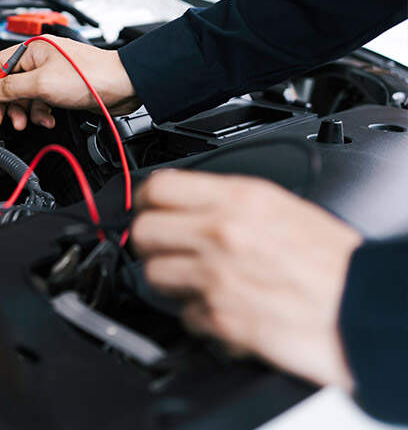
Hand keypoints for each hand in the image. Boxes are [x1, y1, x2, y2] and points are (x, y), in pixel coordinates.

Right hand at [0, 35, 139, 129]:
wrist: (122, 87)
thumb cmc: (89, 76)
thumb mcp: (41, 83)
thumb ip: (11, 88)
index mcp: (32, 50)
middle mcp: (39, 60)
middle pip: (8, 84)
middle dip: (2, 104)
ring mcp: (50, 75)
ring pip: (24, 96)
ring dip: (22, 112)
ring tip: (23, 123)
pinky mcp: (60, 89)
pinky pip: (40, 103)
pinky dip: (40, 114)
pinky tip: (46, 119)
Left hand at [131, 169, 362, 389]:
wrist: (363, 309)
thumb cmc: (334, 264)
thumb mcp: (283, 208)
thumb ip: (230, 204)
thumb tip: (189, 205)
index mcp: (240, 200)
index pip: (159, 187)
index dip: (145, 200)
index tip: (146, 209)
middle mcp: (221, 233)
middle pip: (142, 232)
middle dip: (149, 243)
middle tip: (165, 249)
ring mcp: (215, 277)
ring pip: (152, 276)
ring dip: (169, 282)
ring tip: (195, 282)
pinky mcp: (217, 317)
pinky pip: (182, 315)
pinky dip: (197, 316)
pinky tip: (221, 308)